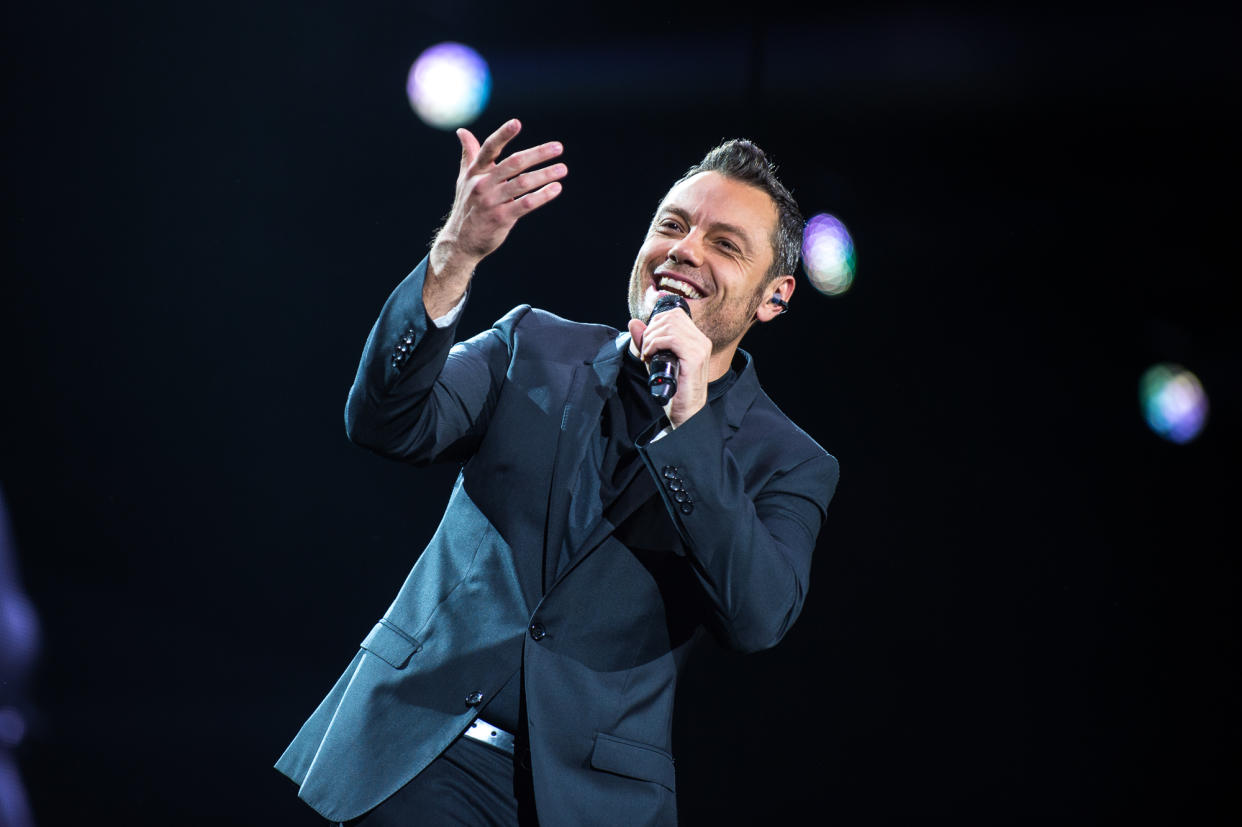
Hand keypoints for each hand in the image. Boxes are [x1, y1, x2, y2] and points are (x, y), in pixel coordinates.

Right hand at [426, 119, 566, 315]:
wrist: (461, 241)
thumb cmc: (467, 206)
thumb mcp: (465, 180)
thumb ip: (469, 155)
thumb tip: (462, 132)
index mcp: (475, 172)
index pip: (489, 148)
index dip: (503, 135)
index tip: (517, 123)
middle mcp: (482, 184)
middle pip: (514, 163)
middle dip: (538, 154)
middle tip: (558, 147)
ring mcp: (492, 202)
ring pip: (523, 183)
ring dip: (545, 174)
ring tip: (563, 169)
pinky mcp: (501, 218)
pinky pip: (526, 204)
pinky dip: (543, 195)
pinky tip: (556, 188)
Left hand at [627, 309, 711, 427]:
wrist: (686, 413)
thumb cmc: (674, 390)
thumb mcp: (656, 361)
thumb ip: (646, 341)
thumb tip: (633, 322)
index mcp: (697, 339)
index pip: (675, 314)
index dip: (656, 322)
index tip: (647, 340)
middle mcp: (701, 340)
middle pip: (671, 316)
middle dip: (651, 330)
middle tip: (645, 349)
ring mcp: (700, 348)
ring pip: (670, 325)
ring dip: (651, 338)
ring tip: (647, 354)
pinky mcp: (695, 358)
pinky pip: (671, 339)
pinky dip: (655, 344)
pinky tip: (650, 356)